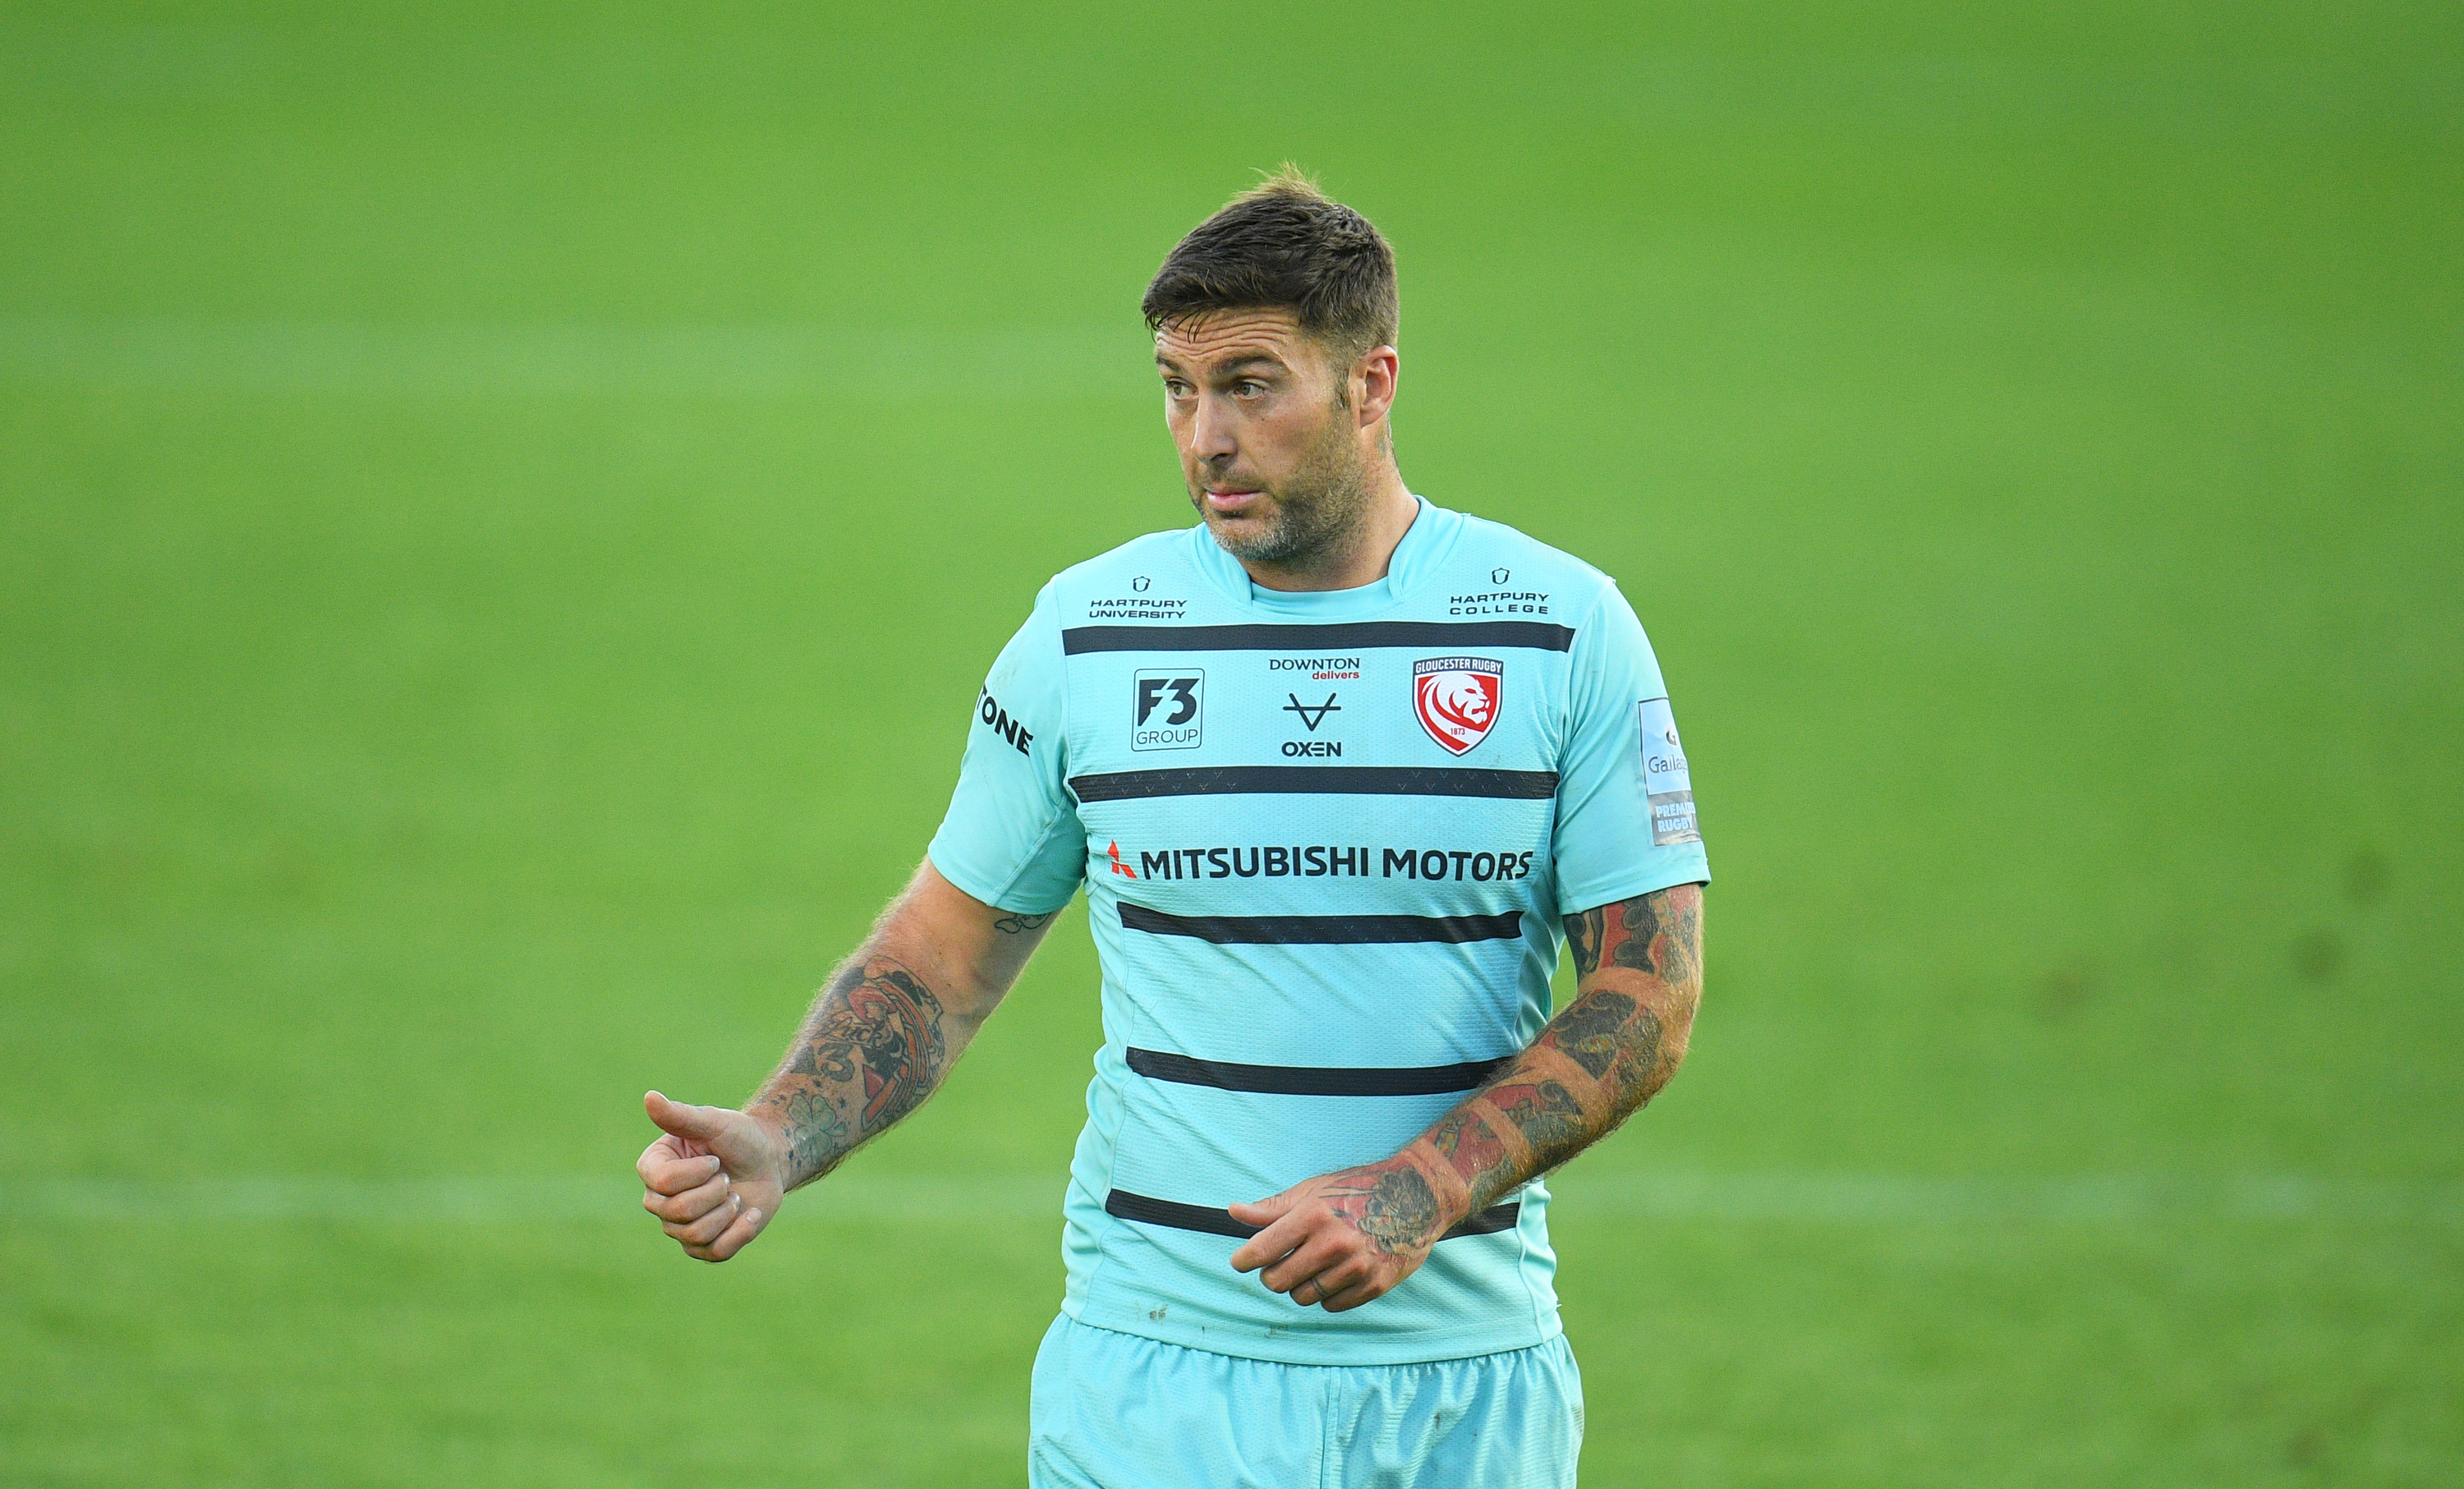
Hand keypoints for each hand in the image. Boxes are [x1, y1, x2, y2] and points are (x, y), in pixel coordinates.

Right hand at [636, 1090, 786, 1261]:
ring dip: (728, 1211)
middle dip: (715, 1192)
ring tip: (736, 1194)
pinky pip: (715, 1253)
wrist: (769, 1159)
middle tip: (726, 1177)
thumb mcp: (713, 1122)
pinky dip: (740, 1233)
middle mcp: (659, 1200)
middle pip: (678, 1212)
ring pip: (696, 1234)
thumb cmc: (738, 1137)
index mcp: (654, 1168)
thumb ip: (680, 1115)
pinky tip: (750, 1214)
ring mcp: (679, 1226)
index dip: (698, 1173)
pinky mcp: (703, 1245)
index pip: (663, 1183)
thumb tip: (648, 1097)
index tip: (714, 1158)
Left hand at [1227, 1156, 1453, 1312]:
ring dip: (1299, 1285)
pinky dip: (1326, 1294)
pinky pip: (1331, 1305)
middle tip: (1279, 1262)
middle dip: (1271, 1274)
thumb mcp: (1313, 1190)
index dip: (1244, 1259)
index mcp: (1313, 1216)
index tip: (1241, 1261)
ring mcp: (1356, 1268)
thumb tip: (1234, 1212)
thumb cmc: (1358, 1189)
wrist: (1416, 1197)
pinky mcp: (1374, 1285)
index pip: (1262, 1251)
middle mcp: (1333, 1244)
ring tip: (1312, 1265)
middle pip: (1277, 1281)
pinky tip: (1335, 1273)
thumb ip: (1272, 1209)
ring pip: (1302, 1297)